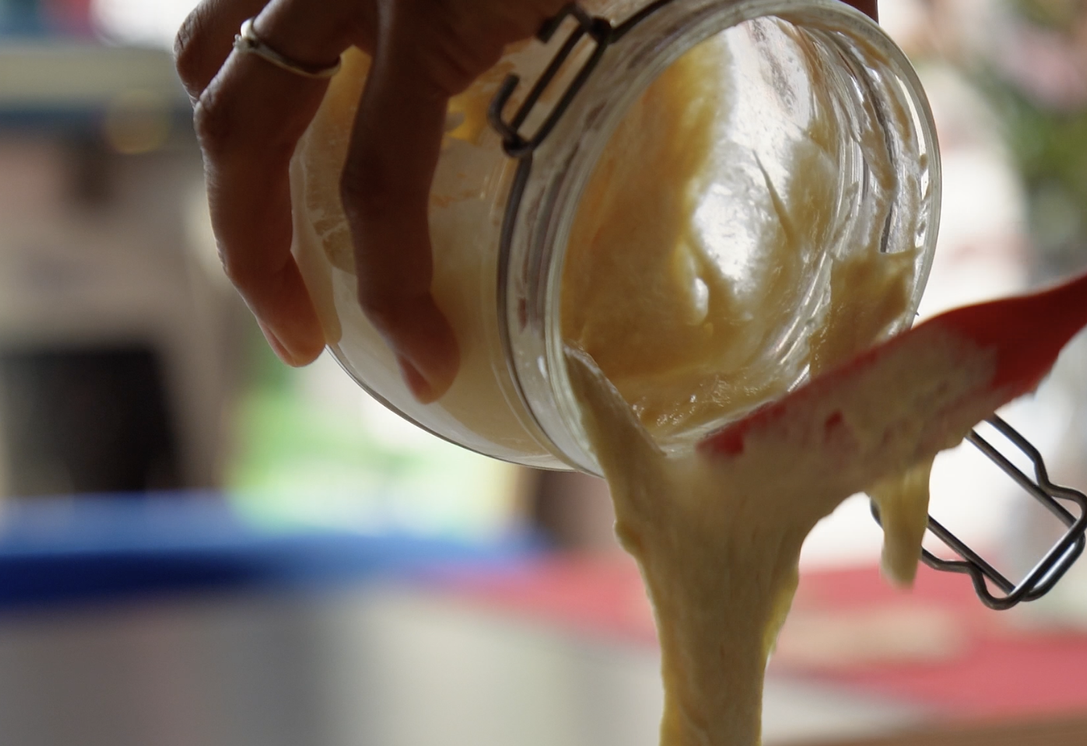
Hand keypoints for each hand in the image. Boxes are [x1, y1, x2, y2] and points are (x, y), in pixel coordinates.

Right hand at [177, 0, 879, 401]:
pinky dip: (250, 49)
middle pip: (247, 135)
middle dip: (256, 254)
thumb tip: (873, 34)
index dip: (384, 297)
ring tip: (273, 239)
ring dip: (234, 155)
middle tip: (309, 344)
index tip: (423, 370)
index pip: (371, 184)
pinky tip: (302, 99)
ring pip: (212, 49)